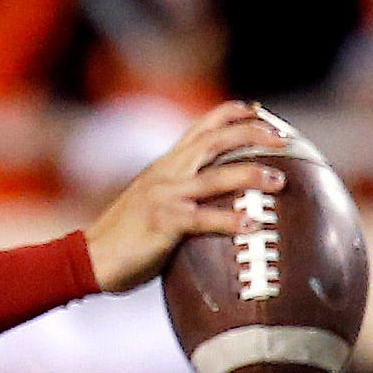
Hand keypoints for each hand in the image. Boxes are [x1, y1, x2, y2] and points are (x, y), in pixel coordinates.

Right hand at [82, 101, 293, 291]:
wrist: (87, 258)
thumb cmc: (124, 236)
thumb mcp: (153, 201)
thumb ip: (182, 191)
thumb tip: (219, 198)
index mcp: (166, 164)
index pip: (204, 124)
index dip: (237, 114)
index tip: (263, 114)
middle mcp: (167, 172)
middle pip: (216, 138)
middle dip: (254, 133)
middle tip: (285, 140)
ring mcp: (163, 196)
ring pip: (216, 175)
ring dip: (252, 173)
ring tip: (279, 180)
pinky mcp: (161, 222)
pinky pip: (203, 218)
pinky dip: (230, 220)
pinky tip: (253, 224)